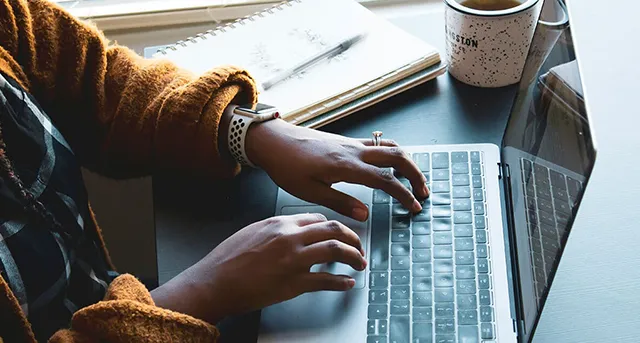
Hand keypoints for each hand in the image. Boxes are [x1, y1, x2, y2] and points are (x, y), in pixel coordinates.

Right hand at [150, 213, 365, 323]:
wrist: (214, 282)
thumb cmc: (227, 259)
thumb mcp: (252, 231)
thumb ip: (276, 229)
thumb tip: (293, 231)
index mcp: (280, 223)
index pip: (318, 218)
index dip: (334, 226)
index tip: (340, 234)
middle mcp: (290, 237)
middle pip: (334, 229)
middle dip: (352, 238)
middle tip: (358, 247)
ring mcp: (294, 260)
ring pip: (336, 250)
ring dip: (354, 257)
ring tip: (359, 263)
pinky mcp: (294, 283)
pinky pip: (326, 280)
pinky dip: (341, 282)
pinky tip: (347, 283)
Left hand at [245, 119, 428, 220]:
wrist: (274, 141)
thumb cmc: (287, 166)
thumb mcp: (310, 192)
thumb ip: (340, 203)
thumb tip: (365, 215)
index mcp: (346, 166)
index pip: (385, 180)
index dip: (403, 194)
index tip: (414, 207)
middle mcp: (353, 151)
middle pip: (397, 156)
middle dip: (415, 174)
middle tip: (423, 192)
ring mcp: (351, 143)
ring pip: (389, 147)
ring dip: (406, 161)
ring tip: (413, 179)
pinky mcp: (346, 141)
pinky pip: (377, 144)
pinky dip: (392, 153)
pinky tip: (391, 165)